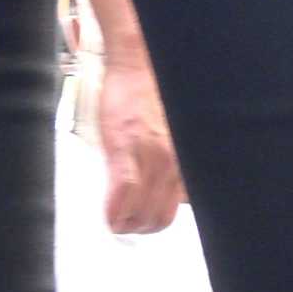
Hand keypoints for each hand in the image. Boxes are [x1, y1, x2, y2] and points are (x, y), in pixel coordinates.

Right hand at [97, 59, 183, 234]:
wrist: (138, 64)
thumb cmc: (151, 96)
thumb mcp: (170, 137)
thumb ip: (171, 167)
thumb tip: (168, 195)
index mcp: (184, 162)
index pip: (176, 209)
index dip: (154, 221)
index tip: (141, 218)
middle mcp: (173, 164)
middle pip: (159, 219)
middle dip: (139, 227)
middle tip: (125, 220)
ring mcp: (150, 158)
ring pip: (141, 214)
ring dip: (124, 222)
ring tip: (115, 214)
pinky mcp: (124, 150)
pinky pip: (122, 195)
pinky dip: (113, 212)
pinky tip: (108, 214)